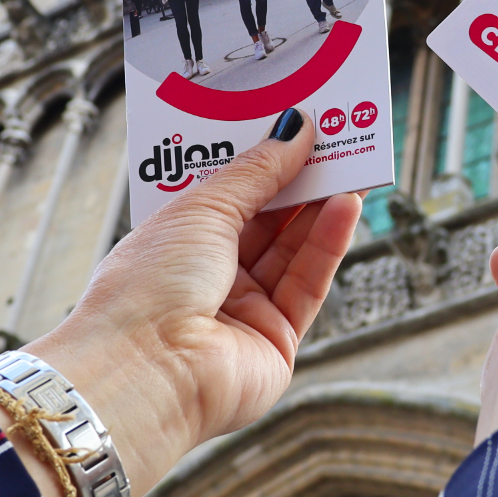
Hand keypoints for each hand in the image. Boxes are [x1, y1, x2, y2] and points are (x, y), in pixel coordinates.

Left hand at [0, 109, 360, 496]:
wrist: (147, 372)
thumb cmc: (148, 286)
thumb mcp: (203, 210)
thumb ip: (257, 171)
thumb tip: (294, 127)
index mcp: (174, 243)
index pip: (226, 194)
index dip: (262, 160)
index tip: (295, 124)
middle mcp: (206, 277)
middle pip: (265, 220)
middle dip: (299, 179)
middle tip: (334, 135)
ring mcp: (242, 310)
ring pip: (292, 250)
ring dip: (320, 206)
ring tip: (350, 161)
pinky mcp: (275, 340)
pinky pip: (309, 283)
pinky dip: (328, 243)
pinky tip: (346, 204)